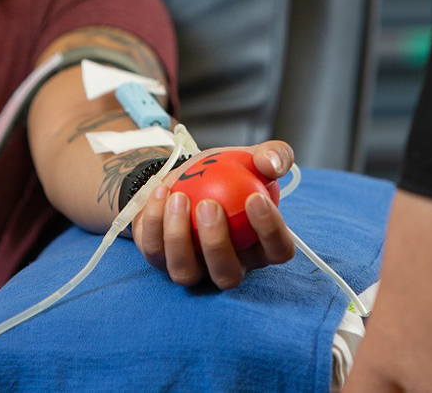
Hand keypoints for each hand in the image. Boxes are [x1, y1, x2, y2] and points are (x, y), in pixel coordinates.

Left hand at [131, 141, 296, 288]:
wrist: (186, 175)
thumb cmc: (225, 173)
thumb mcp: (250, 158)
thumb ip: (273, 155)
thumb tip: (273, 165)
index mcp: (259, 246)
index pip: (277, 251)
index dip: (270, 231)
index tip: (254, 198)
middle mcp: (228, 265)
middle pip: (228, 275)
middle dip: (216, 244)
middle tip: (208, 204)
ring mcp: (193, 268)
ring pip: (186, 272)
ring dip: (179, 237)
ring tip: (179, 198)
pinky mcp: (161, 260)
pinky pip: (155, 251)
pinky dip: (154, 222)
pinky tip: (162, 192)